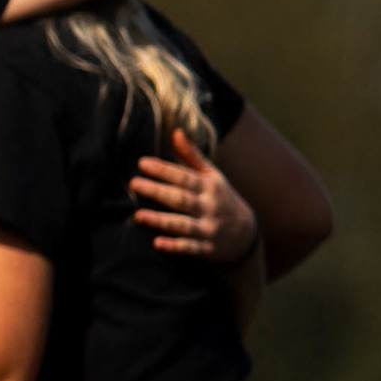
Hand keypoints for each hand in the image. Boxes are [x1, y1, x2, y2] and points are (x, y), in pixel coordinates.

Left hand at [131, 129, 257, 262]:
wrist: (246, 232)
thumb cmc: (221, 198)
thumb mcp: (212, 176)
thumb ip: (191, 157)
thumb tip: (175, 132)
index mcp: (209, 186)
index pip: (184, 177)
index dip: (164, 170)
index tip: (142, 163)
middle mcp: (209, 206)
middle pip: (181, 198)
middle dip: (158, 191)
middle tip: (134, 183)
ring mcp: (208, 228)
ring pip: (183, 224)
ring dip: (161, 221)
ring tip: (138, 215)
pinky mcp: (207, 248)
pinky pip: (190, 248)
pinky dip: (175, 246)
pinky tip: (157, 243)